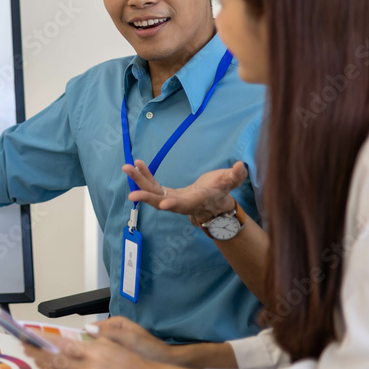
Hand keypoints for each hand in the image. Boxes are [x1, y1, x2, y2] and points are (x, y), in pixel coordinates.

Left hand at [23, 335, 163, 368]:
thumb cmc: (132, 360)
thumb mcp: (112, 341)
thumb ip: (92, 336)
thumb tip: (77, 332)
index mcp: (93, 353)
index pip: (59, 345)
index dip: (42, 341)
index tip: (31, 336)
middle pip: (54, 361)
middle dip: (37, 353)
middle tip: (26, 346)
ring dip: (43, 365)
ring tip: (35, 357)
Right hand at [86, 316, 174, 363]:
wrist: (168, 363)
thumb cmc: (151, 351)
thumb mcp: (130, 340)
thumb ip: (109, 333)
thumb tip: (88, 329)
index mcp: (116, 323)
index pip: (91, 328)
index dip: (82, 338)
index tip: (74, 349)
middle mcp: (114, 330)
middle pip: (93, 338)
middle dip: (87, 348)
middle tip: (81, 360)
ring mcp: (116, 342)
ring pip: (98, 348)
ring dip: (94, 356)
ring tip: (90, 365)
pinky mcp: (119, 353)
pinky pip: (105, 355)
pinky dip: (102, 361)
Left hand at [122, 159, 246, 223]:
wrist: (213, 202)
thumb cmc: (221, 192)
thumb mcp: (229, 183)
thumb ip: (234, 176)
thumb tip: (241, 165)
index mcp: (196, 201)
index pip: (184, 205)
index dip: (174, 205)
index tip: (163, 205)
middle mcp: (180, 203)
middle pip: (161, 201)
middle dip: (146, 197)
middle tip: (131, 195)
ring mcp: (171, 199)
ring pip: (152, 193)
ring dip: (139, 181)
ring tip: (126, 168)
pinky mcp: (166, 193)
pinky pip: (153, 185)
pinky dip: (145, 175)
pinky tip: (137, 164)